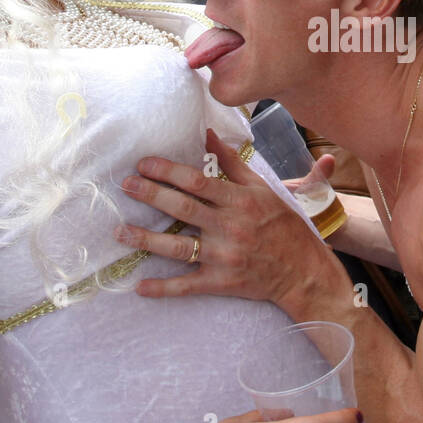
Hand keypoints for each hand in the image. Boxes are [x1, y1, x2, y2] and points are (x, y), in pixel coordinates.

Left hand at [117, 129, 339, 308]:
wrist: (302, 271)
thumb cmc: (283, 225)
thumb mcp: (262, 189)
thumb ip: (233, 163)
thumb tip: (209, 135)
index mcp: (240, 201)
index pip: (198, 181)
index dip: (169, 171)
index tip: (144, 163)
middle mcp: (230, 228)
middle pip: (183, 209)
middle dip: (150, 195)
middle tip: (126, 185)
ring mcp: (224, 257)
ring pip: (177, 247)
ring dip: (145, 239)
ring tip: (119, 231)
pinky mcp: (221, 282)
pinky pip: (187, 286)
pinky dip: (163, 288)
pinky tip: (139, 286)